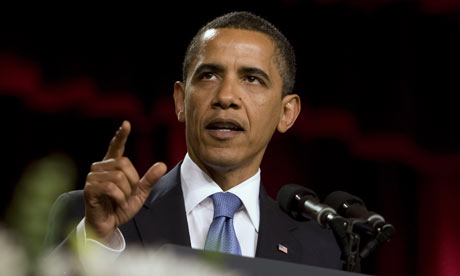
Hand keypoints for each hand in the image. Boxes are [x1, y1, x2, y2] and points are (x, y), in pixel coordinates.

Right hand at [84, 120, 166, 243]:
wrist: (108, 225)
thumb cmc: (121, 207)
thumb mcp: (140, 194)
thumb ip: (150, 179)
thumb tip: (162, 164)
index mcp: (113, 166)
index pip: (116, 147)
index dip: (121, 135)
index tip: (126, 124)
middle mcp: (100, 168)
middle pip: (123, 163)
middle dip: (132, 181)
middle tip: (127, 195)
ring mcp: (93, 177)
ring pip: (118, 176)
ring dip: (125, 192)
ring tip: (120, 200)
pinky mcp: (89, 188)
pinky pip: (111, 187)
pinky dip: (119, 197)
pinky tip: (116, 203)